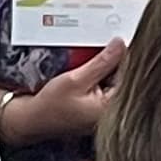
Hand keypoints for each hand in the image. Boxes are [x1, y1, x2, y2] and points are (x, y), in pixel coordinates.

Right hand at [0, 45, 123, 147]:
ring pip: (114, 80)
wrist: (30, 120)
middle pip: (124, 77)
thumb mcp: (76, 79)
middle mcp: (111, 111)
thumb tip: (120, 45)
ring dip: (106, 66)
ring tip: (93, 58)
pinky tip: (88, 68)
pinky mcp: (96, 107)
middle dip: (116, 60)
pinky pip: (104, 85)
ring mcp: (104, 110)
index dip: (126, 55)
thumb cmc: (50, 106)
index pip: (131, 75)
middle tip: (106, 44)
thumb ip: (102, 62)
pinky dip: (98, 75)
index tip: (120, 39)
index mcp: (112, 108)